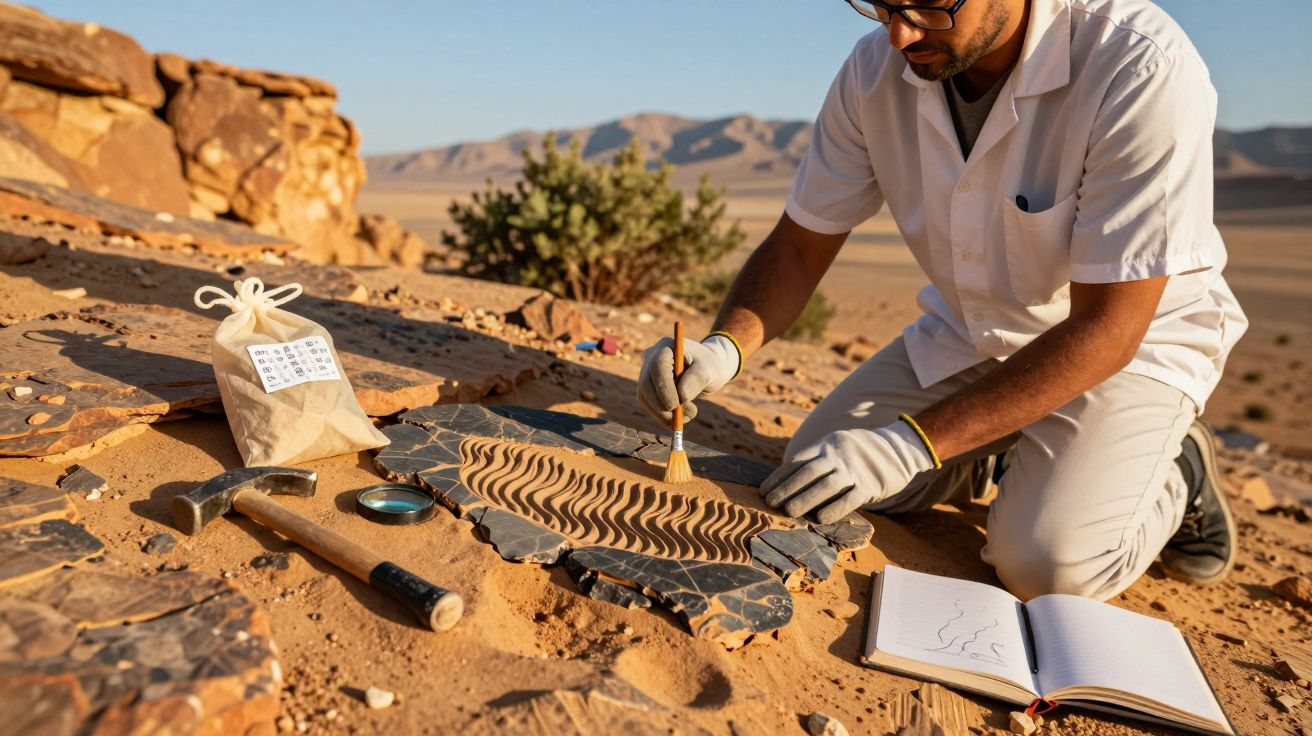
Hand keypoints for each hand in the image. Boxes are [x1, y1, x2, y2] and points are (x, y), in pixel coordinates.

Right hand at [637, 335, 739, 425]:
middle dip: (661, 404)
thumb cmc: (709, 366)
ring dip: (662, 414)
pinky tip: (679, 419)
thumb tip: (682, 395)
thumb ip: (697, 379)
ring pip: (644, 397)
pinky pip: (647, 405)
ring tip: (688, 417)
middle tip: (682, 417)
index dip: (664, 387)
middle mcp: (651, 357)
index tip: (676, 405)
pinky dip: (661, 417)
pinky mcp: (647, 388)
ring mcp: (646, 373)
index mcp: (666, 346)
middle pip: (645, 383)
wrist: (706, 370)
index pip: (657, 366)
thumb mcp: (710, 369)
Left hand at [761, 421, 934, 523]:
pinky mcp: (870, 484)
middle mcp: (838, 454)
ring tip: (789, 512)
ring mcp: (855, 469)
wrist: (899, 448)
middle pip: (808, 472)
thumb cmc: (859, 455)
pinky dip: (834, 508)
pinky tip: (820, 519)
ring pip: (826, 484)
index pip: (798, 461)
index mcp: (826, 445)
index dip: (779, 477)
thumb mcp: (837, 448)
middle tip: (770, 503)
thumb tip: (788, 484)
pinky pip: (850, 497)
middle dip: (787, 488)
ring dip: (805, 498)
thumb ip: (817, 461)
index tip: (764, 491)